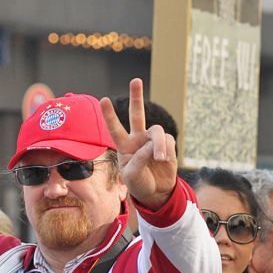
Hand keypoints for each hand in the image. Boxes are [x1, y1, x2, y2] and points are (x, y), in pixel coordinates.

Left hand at [100, 78, 176, 209]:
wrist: (156, 192)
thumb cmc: (138, 183)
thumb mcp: (132, 175)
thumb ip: (140, 159)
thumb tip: (153, 145)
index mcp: (123, 145)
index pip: (114, 128)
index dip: (109, 114)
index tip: (103, 99)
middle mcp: (137, 139)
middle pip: (136, 114)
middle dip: (136, 97)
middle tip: (135, 80)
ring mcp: (152, 140)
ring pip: (157, 131)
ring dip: (159, 144)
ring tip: (159, 158)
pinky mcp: (167, 145)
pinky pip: (168, 142)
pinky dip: (167, 151)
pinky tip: (164, 160)